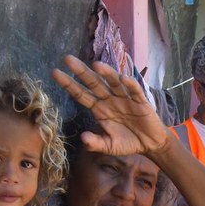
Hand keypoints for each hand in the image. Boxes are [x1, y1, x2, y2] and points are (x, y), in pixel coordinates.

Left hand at [52, 56, 170, 156]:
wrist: (149, 144)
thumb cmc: (127, 142)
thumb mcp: (110, 146)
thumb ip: (96, 143)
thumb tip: (83, 138)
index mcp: (99, 109)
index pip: (81, 94)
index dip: (69, 84)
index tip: (55, 73)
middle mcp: (109, 100)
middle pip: (94, 83)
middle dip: (81, 72)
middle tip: (68, 59)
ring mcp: (124, 98)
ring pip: (114, 83)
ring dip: (106, 73)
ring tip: (96, 65)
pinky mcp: (140, 101)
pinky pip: (134, 91)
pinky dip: (130, 84)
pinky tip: (123, 79)